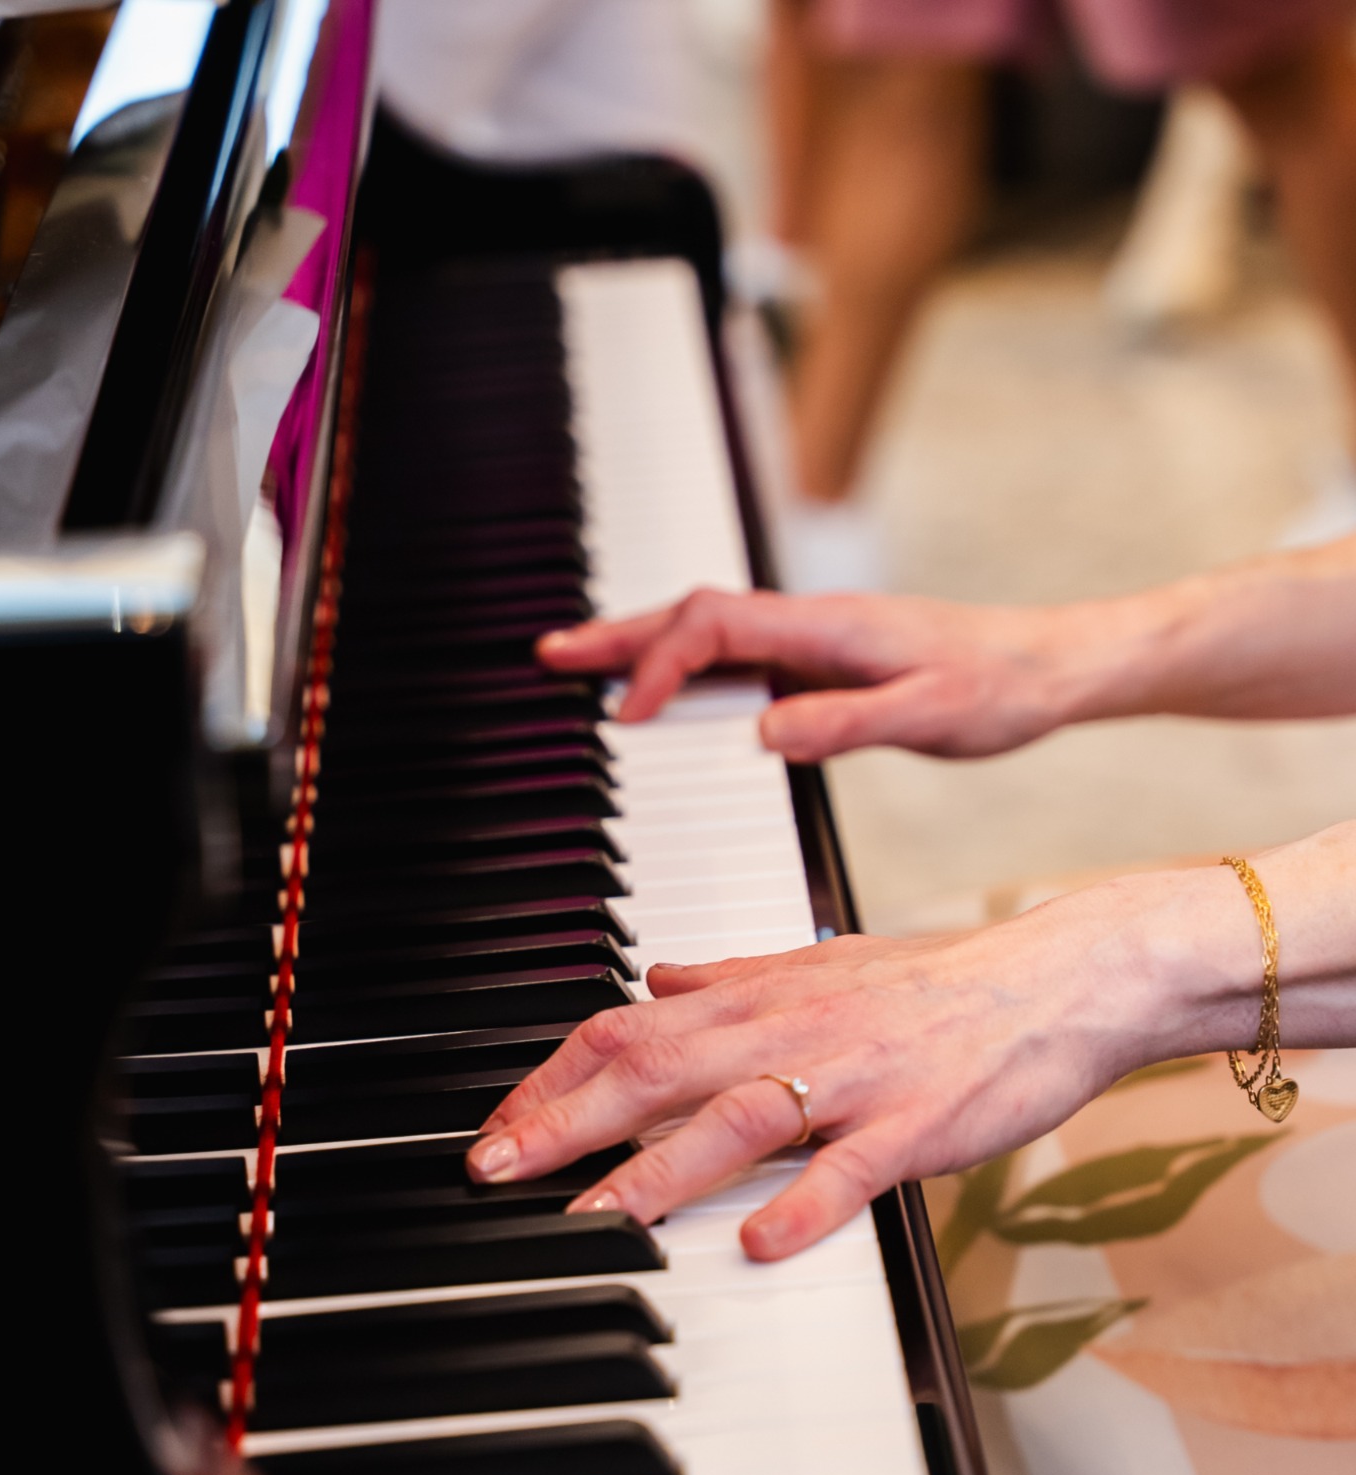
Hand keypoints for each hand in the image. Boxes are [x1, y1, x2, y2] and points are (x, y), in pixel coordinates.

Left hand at [466, 870, 1237, 1259]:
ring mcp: (848, 1080)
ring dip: (655, 1168)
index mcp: (756, 999)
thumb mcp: (815, 965)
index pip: (628, 1029)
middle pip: (656, 1070)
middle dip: (566, 1121)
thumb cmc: (929, 982)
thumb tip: (656, 975)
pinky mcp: (912, 1124)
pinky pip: (848, 1169)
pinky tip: (754, 1241)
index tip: (499, 1122)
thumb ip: (729, 977)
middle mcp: (786, 1032)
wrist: (1050, 979)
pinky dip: (800, 1204)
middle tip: (496, 1168)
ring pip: (735, 1119)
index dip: (554, 1076)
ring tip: (590, 1216)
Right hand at [538, 587, 1094, 759]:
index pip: (717, 627)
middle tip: (552, 656)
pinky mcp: (822, 658)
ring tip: (584, 665)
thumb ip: (846, 724)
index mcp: (830, 628)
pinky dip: (684, 662)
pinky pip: (735, 651)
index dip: (661, 665)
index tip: (625, 715)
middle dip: (619, 633)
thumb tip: (763, 733)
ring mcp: (814, 638)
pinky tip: (668, 687)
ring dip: (644, 642)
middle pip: (694, 613)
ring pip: (709, 628)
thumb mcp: (931, 717)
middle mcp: (812, 623)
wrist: (1050, 666)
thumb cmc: (999, 688)